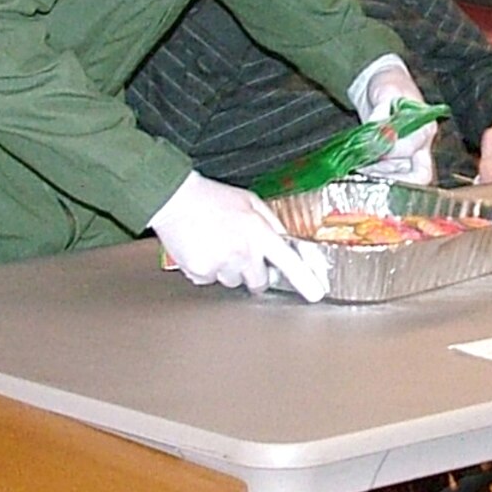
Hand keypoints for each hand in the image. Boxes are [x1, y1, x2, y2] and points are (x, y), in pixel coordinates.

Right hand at [151, 172, 326, 301]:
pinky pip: (209, 280)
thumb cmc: (212, 198)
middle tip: (242, 257)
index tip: (316, 293)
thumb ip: (271, 223)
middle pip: (259, 281)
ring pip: (232, 281)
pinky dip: (206, 269)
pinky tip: (202, 250)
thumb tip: (284, 240)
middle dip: (254, 274)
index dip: (305, 279)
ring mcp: (221, 264)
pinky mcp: (201, 272)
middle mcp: (243, 252)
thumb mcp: (251, 202)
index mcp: (259, 233)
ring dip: (229, 269)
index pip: (289, 261)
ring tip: (217, 245)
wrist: (175, 199)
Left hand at [355, 62, 436, 184]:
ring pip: (403, 180)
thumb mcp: (386, 91)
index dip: (389, 150)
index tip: (369, 146)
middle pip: (418, 175)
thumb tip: (380, 129)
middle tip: (367, 171)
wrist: (380, 82)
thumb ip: (383, 111)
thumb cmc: (388, 83)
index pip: (411, 148)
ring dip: (381, 178)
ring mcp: (410, 155)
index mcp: (425, 127)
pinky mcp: (396, 159)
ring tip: (360, 169)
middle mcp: (422, 145)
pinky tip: (361, 169)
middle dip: (392, 177)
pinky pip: (391, 176)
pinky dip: (376, 177)